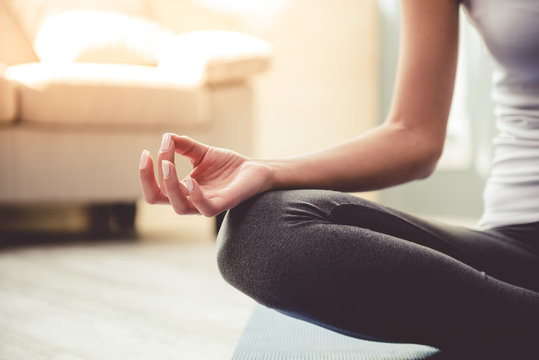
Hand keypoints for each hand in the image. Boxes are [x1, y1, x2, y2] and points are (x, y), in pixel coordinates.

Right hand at [139, 133, 272, 216]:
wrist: (254, 170)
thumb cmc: (228, 165)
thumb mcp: (202, 152)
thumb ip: (184, 146)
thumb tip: (166, 137)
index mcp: (182, 191)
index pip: (155, 189)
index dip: (146, 173)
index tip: (148, 150)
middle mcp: (190, 201)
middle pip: (158, 198)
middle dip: (150, 178)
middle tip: (156, 155)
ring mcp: (205, 204)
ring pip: (178, 206)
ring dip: (170, 184)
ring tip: (168, 164)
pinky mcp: (222, 205)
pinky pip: (204, 208)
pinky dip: (195, 195)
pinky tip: (190, 180)